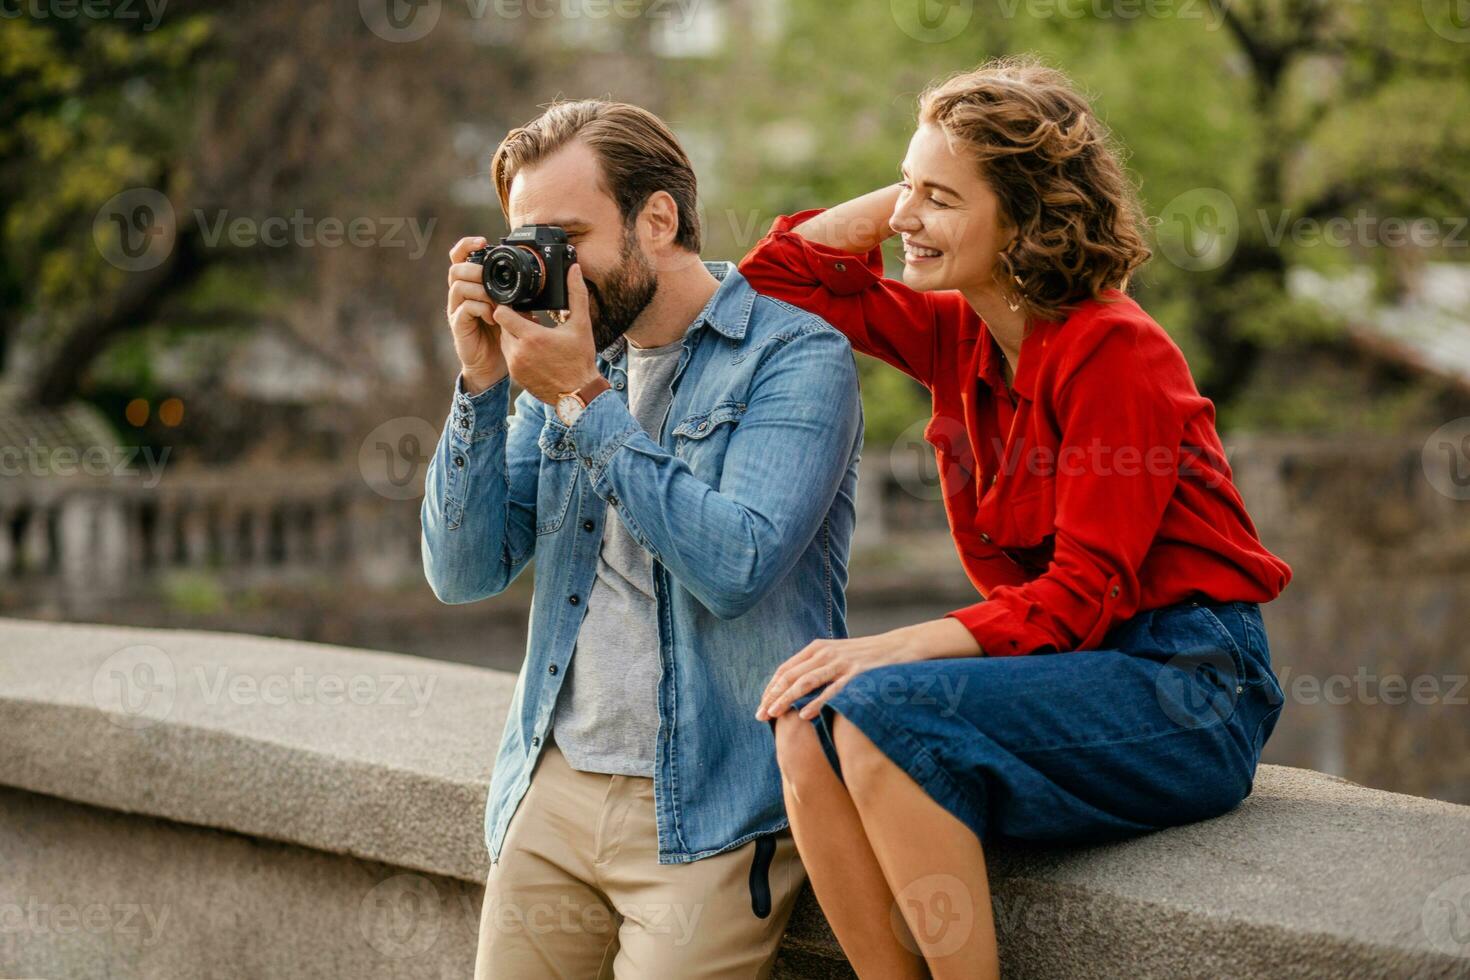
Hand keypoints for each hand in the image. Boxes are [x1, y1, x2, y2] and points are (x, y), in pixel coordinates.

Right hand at [446, 236, 506, 394]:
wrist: (493, 364)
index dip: (467, 245)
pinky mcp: (458, 325)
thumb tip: (537, 283)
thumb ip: (516, 294)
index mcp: (471, 285)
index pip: (460, 257)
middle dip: (475, 269)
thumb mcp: (512, 309)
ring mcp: (456, 309)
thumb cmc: (501, 333)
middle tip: (491, 278)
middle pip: (456, 269)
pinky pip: (464, 308)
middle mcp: (460, 294)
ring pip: (458, 286)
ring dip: (480, 289)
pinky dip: (481, 308)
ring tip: (496, 301)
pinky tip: (493, 316)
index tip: (483, 242)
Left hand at [493, 263, 600, 403]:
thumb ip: (576, 294)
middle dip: (512, 320)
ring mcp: (515, 365)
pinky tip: (533, 350)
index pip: (501, 312)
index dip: (508, 306)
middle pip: (502, 325)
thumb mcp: (581, 325)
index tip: (518, 304)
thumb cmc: (580, 360)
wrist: (578, 394)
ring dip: (513, 335)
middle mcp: (518, 352)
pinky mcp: (515, 376)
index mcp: (531, 337)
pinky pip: (508, 356)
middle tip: (528, 318)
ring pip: (504, 340)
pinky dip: (517, 351)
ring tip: (532, 334)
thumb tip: (575, 269)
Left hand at [755, 630, 924, 721]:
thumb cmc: (865, 657)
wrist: (900, 646)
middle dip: (773, 697)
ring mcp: (841, 662)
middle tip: (760, 716)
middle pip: (790, 676)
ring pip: (806, 682)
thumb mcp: (837, 657)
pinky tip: (804, 715)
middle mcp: (825, 652)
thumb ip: (816, 668)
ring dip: (787, 699)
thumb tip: (794, 690)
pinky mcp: (857, 673)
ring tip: (774, 715)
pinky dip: (817, 702)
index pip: (785, 670)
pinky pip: (833, 690)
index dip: (771, 689)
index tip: (761, 706)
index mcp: (817, 648)